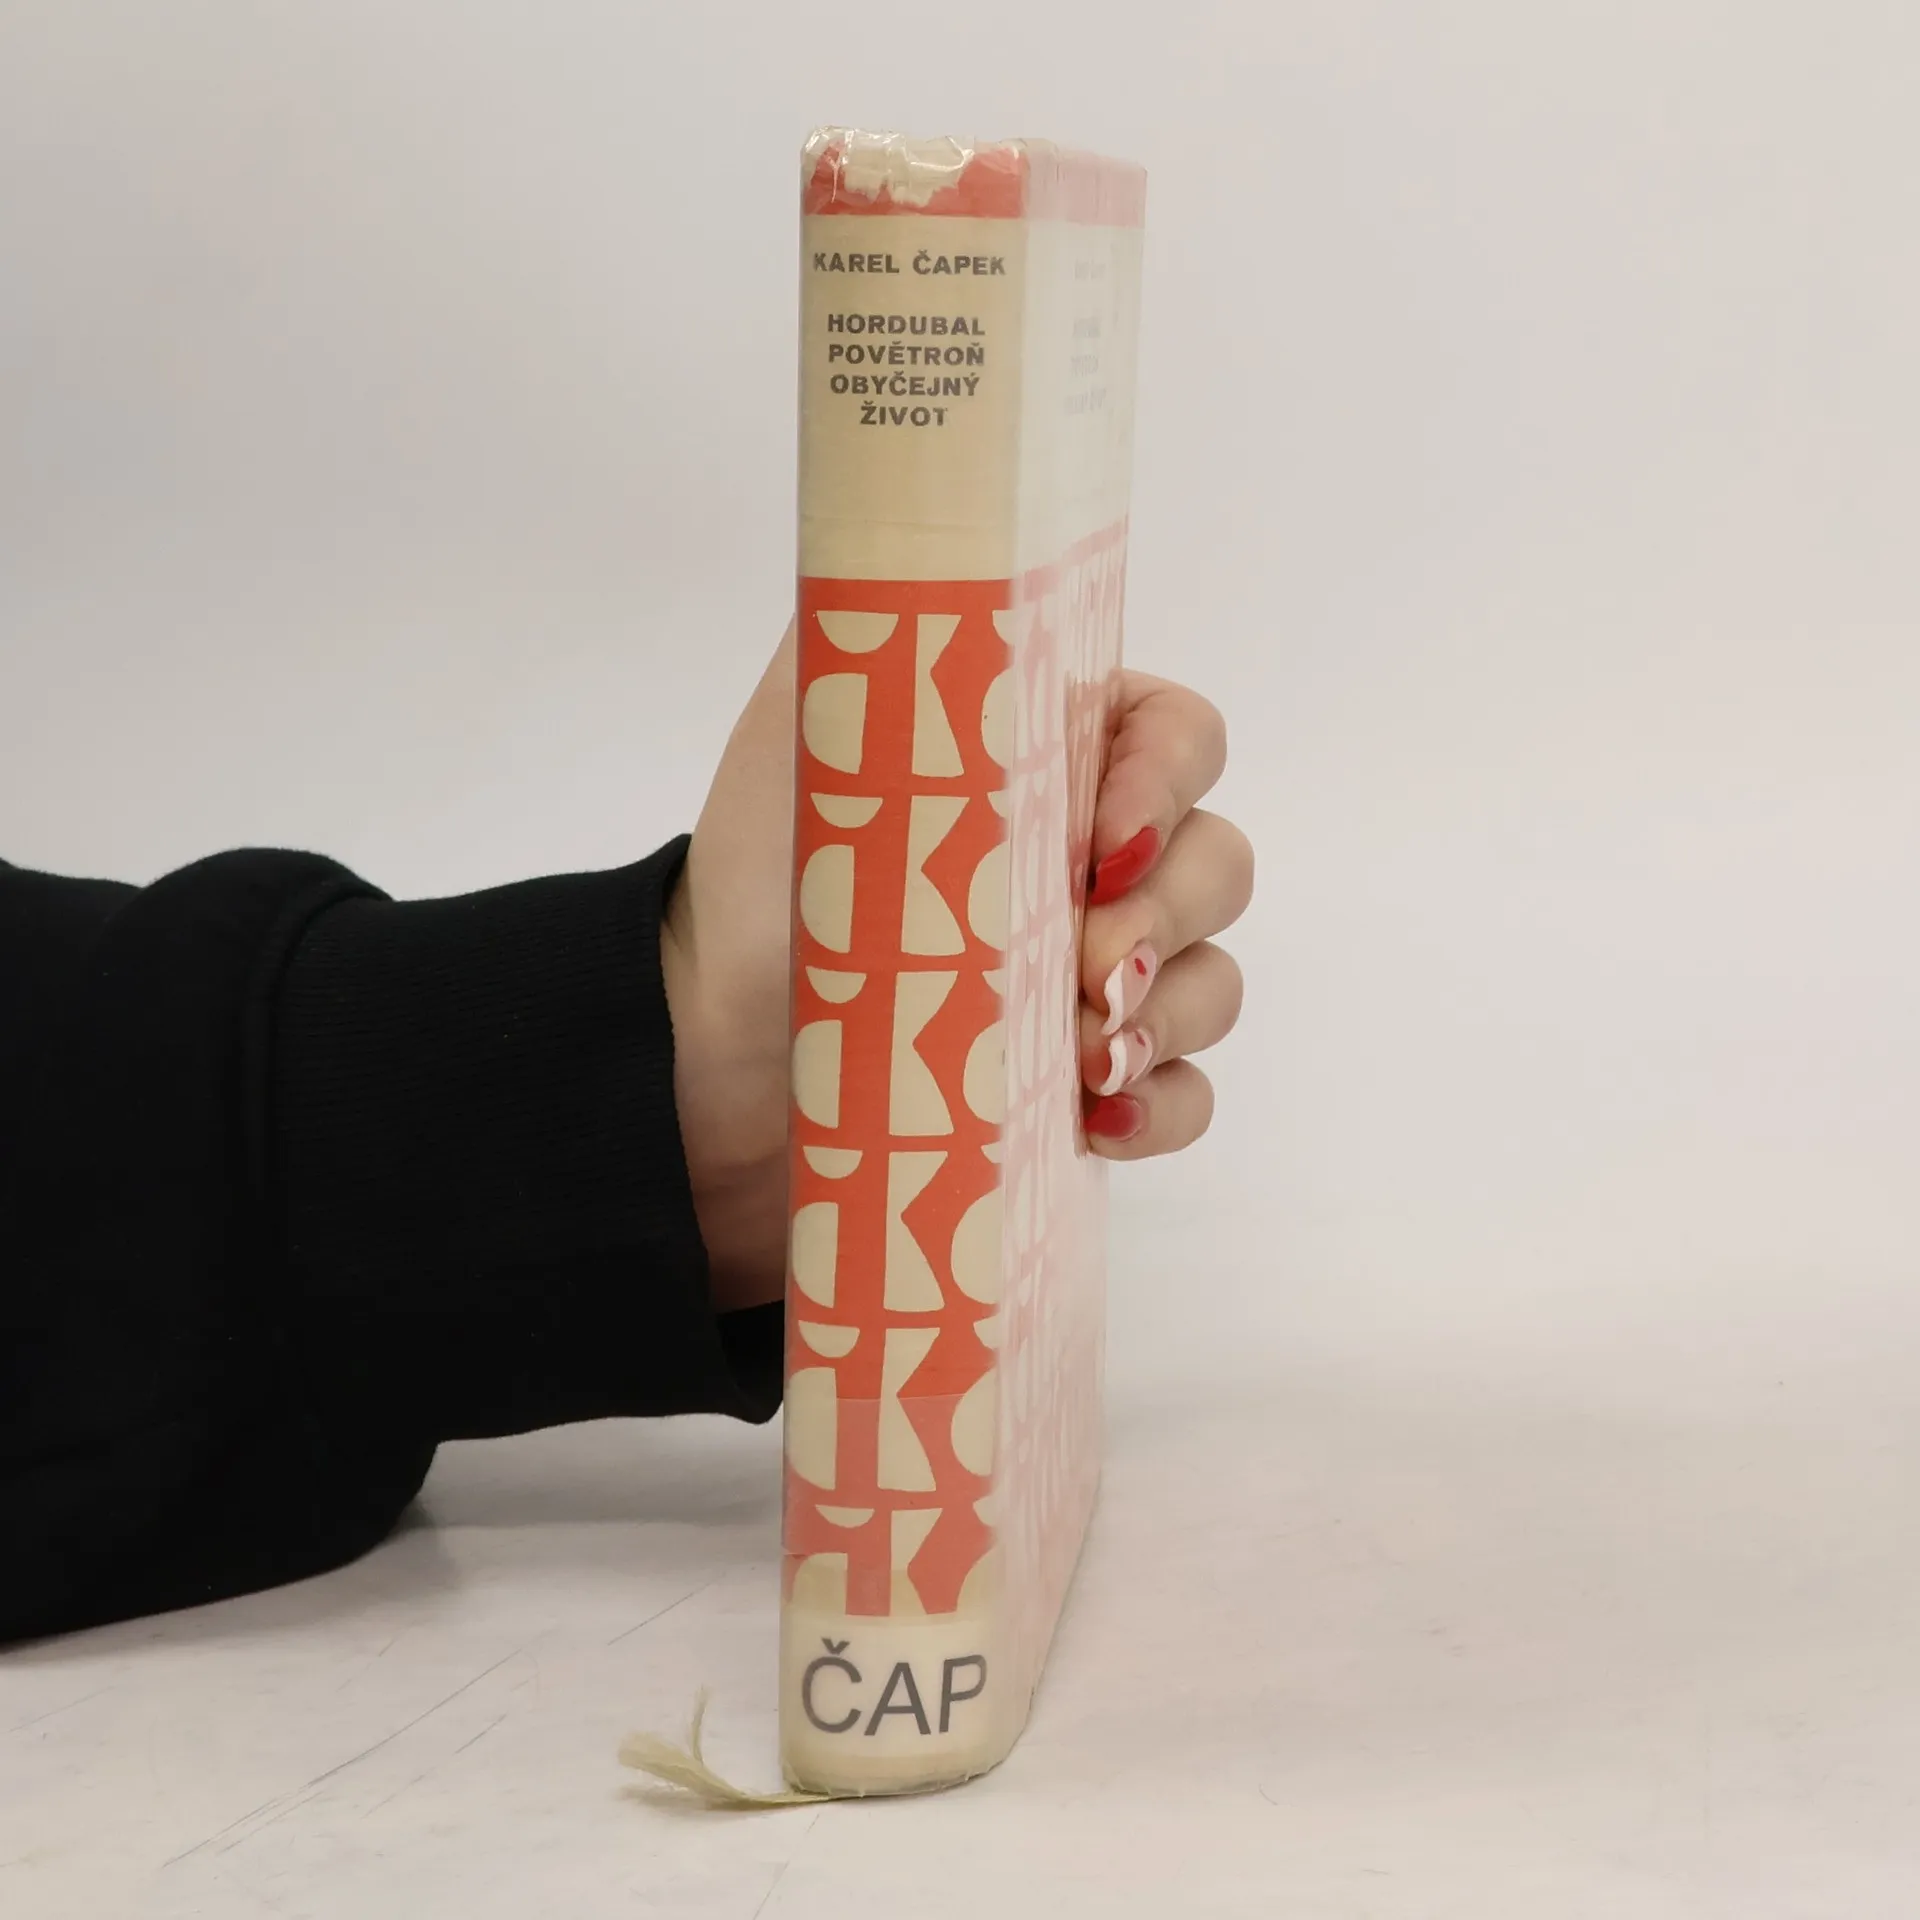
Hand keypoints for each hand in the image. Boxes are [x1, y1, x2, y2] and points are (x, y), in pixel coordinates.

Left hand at [662, 634, 1252, 1312]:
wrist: (710, 1025)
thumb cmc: (775, 862)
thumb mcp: (816, 711)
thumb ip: (894, 612)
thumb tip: (966, 535)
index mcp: (1065, 757)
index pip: (1181, 738)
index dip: (1169, 784)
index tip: (1105, 843)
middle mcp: (1103, 863)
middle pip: (1217, 864)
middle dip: (1171, 916)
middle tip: (1091, 966)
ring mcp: (1104, 979)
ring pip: (1214, 983)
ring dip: (1169, 1018)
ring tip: (1088, 1058)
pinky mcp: (1090, 1084)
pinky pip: (1185, 1099)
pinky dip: (1162, 1110)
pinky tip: (1098, 1119)